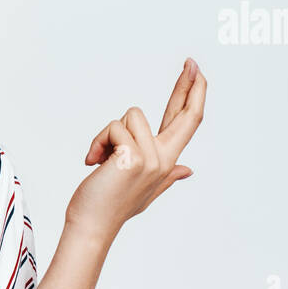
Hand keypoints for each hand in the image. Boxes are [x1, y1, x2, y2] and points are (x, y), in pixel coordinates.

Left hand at [65, 58, 206, 242]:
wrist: (91, 226)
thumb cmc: (111, 206)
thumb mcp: (144, 189)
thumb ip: (168, 176)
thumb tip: (188, 170)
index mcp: (167, 162)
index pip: (186, 123)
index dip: (192, 96)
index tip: (196, 74)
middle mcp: (164, 159)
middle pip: (183, 114)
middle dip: (187, 85)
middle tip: (190, 61)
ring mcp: (150, 158)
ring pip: (128, 118)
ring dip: (107, 135)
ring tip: (100, 160)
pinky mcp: (132, 157)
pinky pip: (113, 129)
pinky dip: (98, 143)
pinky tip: (94, 164)